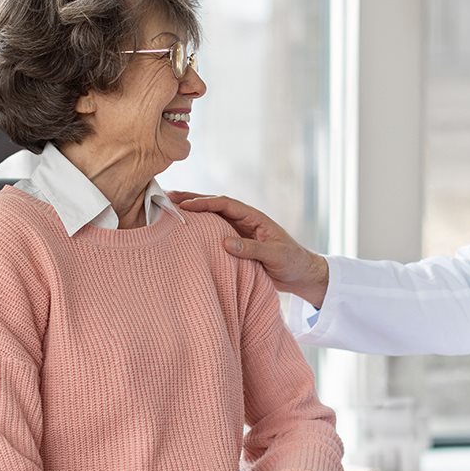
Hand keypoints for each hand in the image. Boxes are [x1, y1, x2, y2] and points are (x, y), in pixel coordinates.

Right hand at [167, 192, 329, 307]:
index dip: (205, 203)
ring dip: (192, 213)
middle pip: (215, 206)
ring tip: (168, 209)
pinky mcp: (237, 245)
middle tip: (167, 196)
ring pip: (212, 218)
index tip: (185, 205)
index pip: (226, 204)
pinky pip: (214, 234)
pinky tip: (183, 231)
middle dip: (192, 200)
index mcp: (255, 218)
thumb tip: (225, 242)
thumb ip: (252, 249)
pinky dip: (199, 230)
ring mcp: (239, 232)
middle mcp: (245, 221)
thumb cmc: (292, 262)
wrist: (302, 274)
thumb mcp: (275, 256)